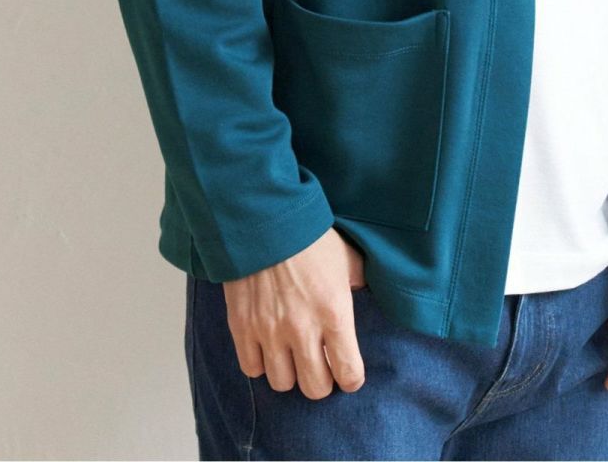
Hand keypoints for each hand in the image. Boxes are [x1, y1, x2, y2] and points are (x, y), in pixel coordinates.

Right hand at [222, 227, 367, 399]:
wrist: (264, 219)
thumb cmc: (309, 236)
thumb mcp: (346, 256)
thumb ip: (359, 280)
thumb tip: (364, 292)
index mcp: (335, 313)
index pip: (349, 373)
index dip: (352, 378)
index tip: (349, 372)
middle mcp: (303, 330)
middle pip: (315, 388)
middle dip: (322, 380)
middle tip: (321, 365)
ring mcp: (269, 332)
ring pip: (282, 383)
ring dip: (290, 372)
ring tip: (292, 356)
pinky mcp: (242, 328)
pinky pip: (252, 369)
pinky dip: (261, 363)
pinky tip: (268, 347)